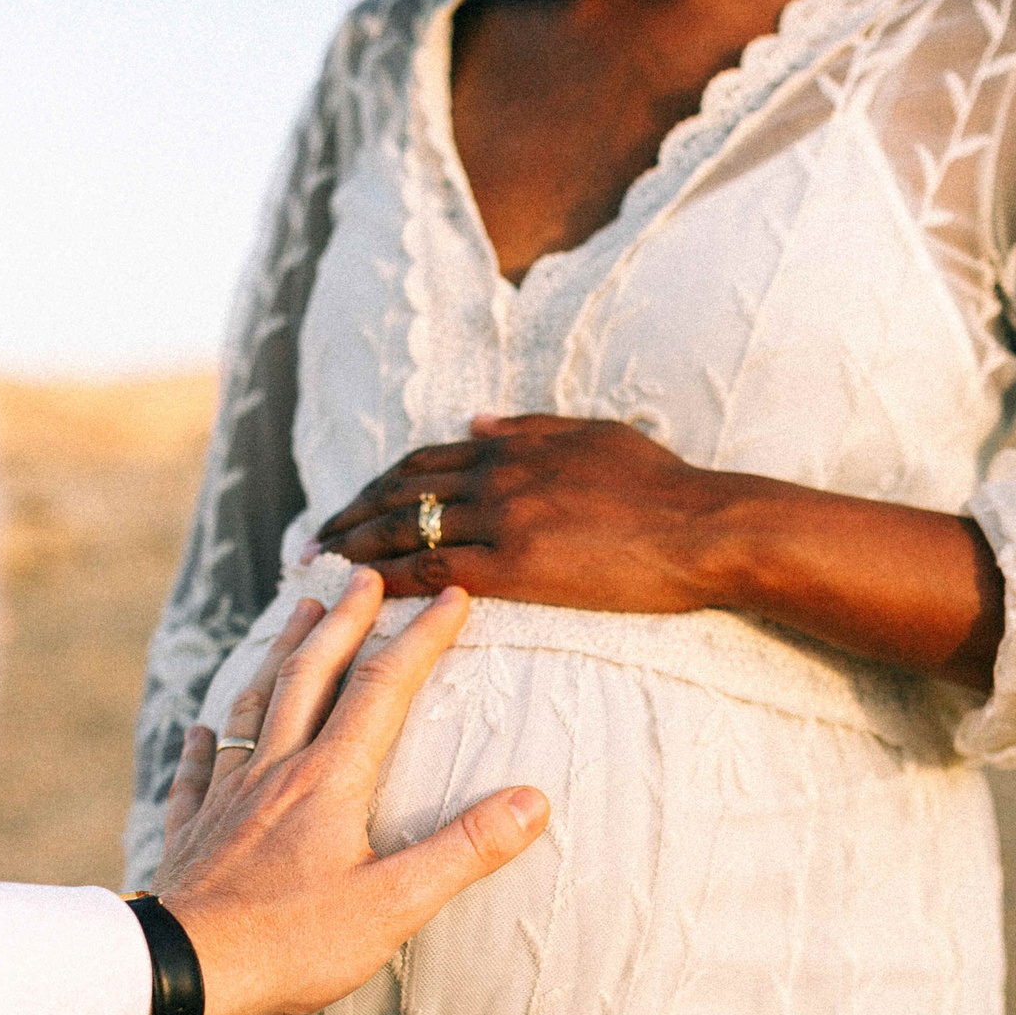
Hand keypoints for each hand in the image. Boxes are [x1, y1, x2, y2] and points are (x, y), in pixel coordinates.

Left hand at [154, 566, 549, 1014]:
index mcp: (329, 780)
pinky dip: (202, 745)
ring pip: (254, 706)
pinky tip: (199, 732)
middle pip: (311, 675)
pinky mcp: (191, 834)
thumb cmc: (292, 944)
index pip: (383, 689)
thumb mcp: (395, 904)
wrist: (186, 973)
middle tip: (363, 575)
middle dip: (343, 621)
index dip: (421, 639)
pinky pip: (196, 775)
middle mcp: (275, 772)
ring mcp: (227, 798)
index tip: (451, 596)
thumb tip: (534, 800)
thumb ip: (463, 850)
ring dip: (280, 655)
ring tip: (297, 615)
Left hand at [315, 413, 731, 610]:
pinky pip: (433, 570)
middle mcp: (497, 473)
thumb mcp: (593, 434)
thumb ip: (529, 425)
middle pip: (398, 491)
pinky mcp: (517, 566)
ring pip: (405, 528)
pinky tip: (362, 597)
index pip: (422, 460)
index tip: (347, 506)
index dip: (375, 484)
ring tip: (319, 573)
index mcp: (513, 442)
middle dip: (347, 516)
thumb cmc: (663, 485)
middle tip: (311, 543)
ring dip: (354, 549)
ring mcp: (504, 518)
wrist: (705, 527)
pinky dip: (389, 580)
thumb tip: (474, 418)